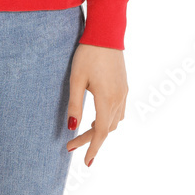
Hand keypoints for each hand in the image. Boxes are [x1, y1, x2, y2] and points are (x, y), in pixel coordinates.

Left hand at [65, 43, 127, 166]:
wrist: (106, 33)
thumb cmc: (88, 53)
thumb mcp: (76, 78)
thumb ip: (74, 104)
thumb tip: (71, 127)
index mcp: (107, 98)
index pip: (101, 132)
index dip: (92, 147)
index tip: (84, 161)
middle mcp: (119, 98)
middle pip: (107, 129)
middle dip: (91, 140)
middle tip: (72, 145)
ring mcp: (124, 92)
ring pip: (115, 121)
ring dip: (101, 130)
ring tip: (85, 132)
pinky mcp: (124, 85)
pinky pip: (119, 110)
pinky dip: (109, 119)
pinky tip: (98, 116)